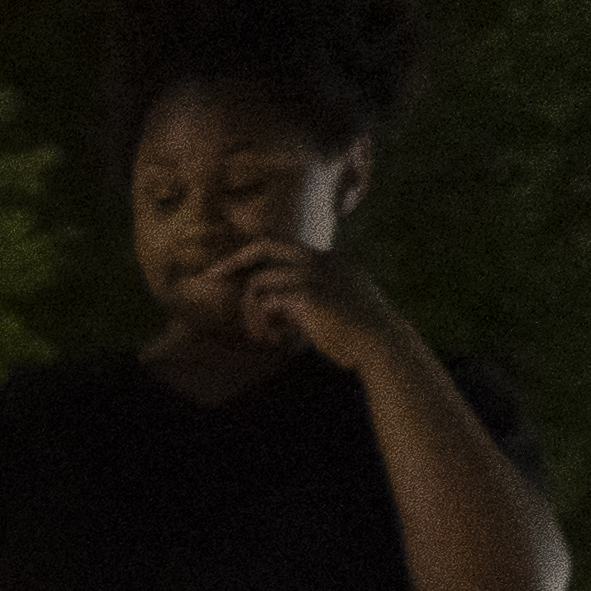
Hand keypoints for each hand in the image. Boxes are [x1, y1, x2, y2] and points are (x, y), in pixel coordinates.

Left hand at [197, 238, 407, 375]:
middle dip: (232, 260)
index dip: (254, 259)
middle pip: (265, 244)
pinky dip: (260, 323)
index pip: (283, 247)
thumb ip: (308, 301)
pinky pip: (264, 303)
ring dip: (250, 314)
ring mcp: (315, 275)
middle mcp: (322, 260)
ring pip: (257, 282)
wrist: (382, 345)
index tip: (229, 270)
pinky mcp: (307, 295)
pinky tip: (274, 341)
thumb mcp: (336, 308)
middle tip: (208, 277)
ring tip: (263, 337)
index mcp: (331, 260)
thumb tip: (276, 308)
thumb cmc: (360, 336)